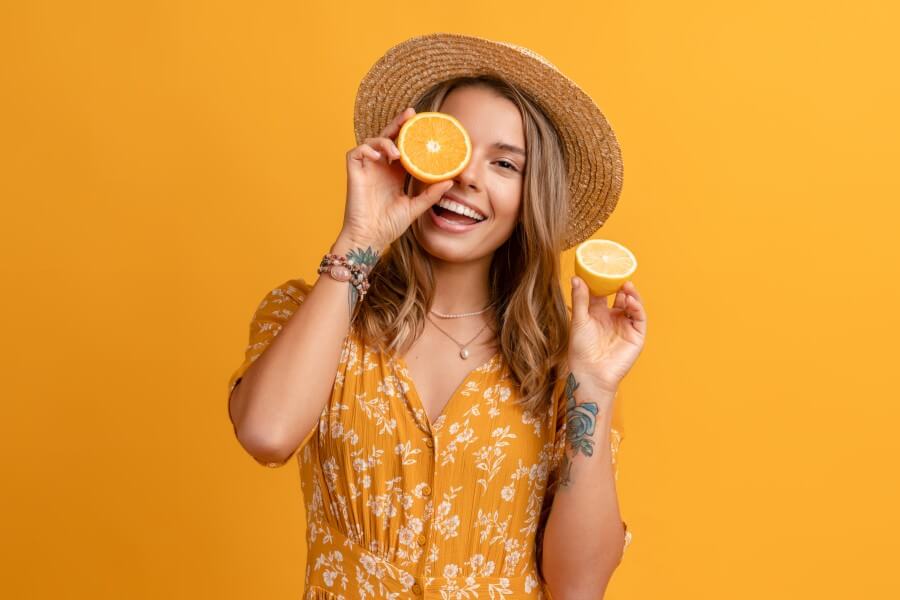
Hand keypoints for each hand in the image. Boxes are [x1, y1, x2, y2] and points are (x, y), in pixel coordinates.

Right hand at [339, 107, 453, 252]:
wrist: (371, 238)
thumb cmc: (389, 225)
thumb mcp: (415, 207)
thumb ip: (430, 194)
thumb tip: (450, 181)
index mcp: (395, 173)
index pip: (404, 146)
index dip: (411, 134)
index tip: (425, 124)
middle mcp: (381, 167)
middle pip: (388, 137)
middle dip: (398, 123)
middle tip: (411, 114)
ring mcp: (367, 168)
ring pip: (373, 142)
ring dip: (385, 141)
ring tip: (396, 152)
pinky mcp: (354, 172)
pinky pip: (356, 152)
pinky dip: (366, 149)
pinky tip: (378, 156)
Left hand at [567, 278, 647, 392]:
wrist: (590, 373)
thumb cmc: (580, 350)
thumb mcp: (579, 320)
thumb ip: (580, 299)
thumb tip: (576, 278)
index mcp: (597, 314)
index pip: (604, 293)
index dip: (604, 281)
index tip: (603, 268)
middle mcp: (612, 318)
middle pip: (620, 297)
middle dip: (621, 286)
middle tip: (619, 275)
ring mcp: (625, 326)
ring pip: (632, 305)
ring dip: (631, 294)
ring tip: (626, 286)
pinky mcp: (636, 336)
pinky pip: (639, 318)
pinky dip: (637, 308)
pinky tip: (631, 301)